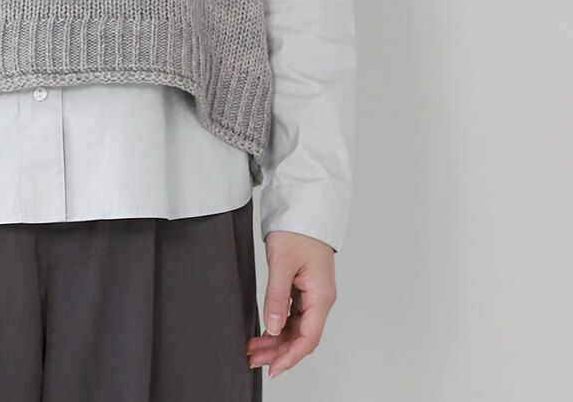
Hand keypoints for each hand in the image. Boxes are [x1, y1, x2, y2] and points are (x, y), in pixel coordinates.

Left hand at [246, 230, 336, 379]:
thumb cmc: (298, 230)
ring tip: (254, 348)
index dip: (290, 356)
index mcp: (321, 296)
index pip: (308, 338)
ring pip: (296, 327)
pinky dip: (279, 324)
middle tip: (253, 358)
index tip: (273, 368)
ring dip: (277, 340)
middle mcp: (320, 298)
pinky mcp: (304, 286)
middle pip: (302, 336)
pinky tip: (264, 330)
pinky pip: (293, 314)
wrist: (303, 206)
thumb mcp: (282, 263)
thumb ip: (277, 297)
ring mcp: (313, 293)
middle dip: (278, 351)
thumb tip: (273, 327)